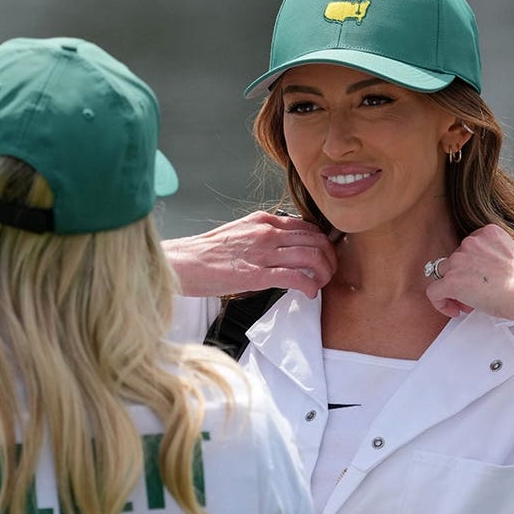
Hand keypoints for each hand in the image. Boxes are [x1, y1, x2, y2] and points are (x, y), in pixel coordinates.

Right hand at [162, 211, 337, 297]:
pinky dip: (310, 286)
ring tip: (322, 283)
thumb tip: (281, 249)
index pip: (306, 225)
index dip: (322, 241)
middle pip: (315, 239)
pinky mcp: (257, 274)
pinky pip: (296, 277)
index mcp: (263, 220)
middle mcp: (267, 232)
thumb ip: (262, 236)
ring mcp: (263, 252)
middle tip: (329, 271)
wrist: (183, 263)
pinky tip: (310, 293)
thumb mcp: (239, 232)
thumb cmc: (206, 253)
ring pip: (311, 256)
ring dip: (324, 272)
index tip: (325, 254)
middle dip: (329, 256)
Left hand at [424, 224, 513, 323]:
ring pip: (443, 274)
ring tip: (467, 304)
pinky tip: (453, 310)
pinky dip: (440, 302)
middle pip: (455, 260)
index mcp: (487, 232)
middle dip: (462, 278)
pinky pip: (434, 291)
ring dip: (452, 288)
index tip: (479, 281)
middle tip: (474, 295)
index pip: (468, 248)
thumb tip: (481, 276)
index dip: (471, 267)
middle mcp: (471, 242)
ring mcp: (460, 259)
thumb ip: (491, 258)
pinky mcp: (452, 280)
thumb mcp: (510, 258)